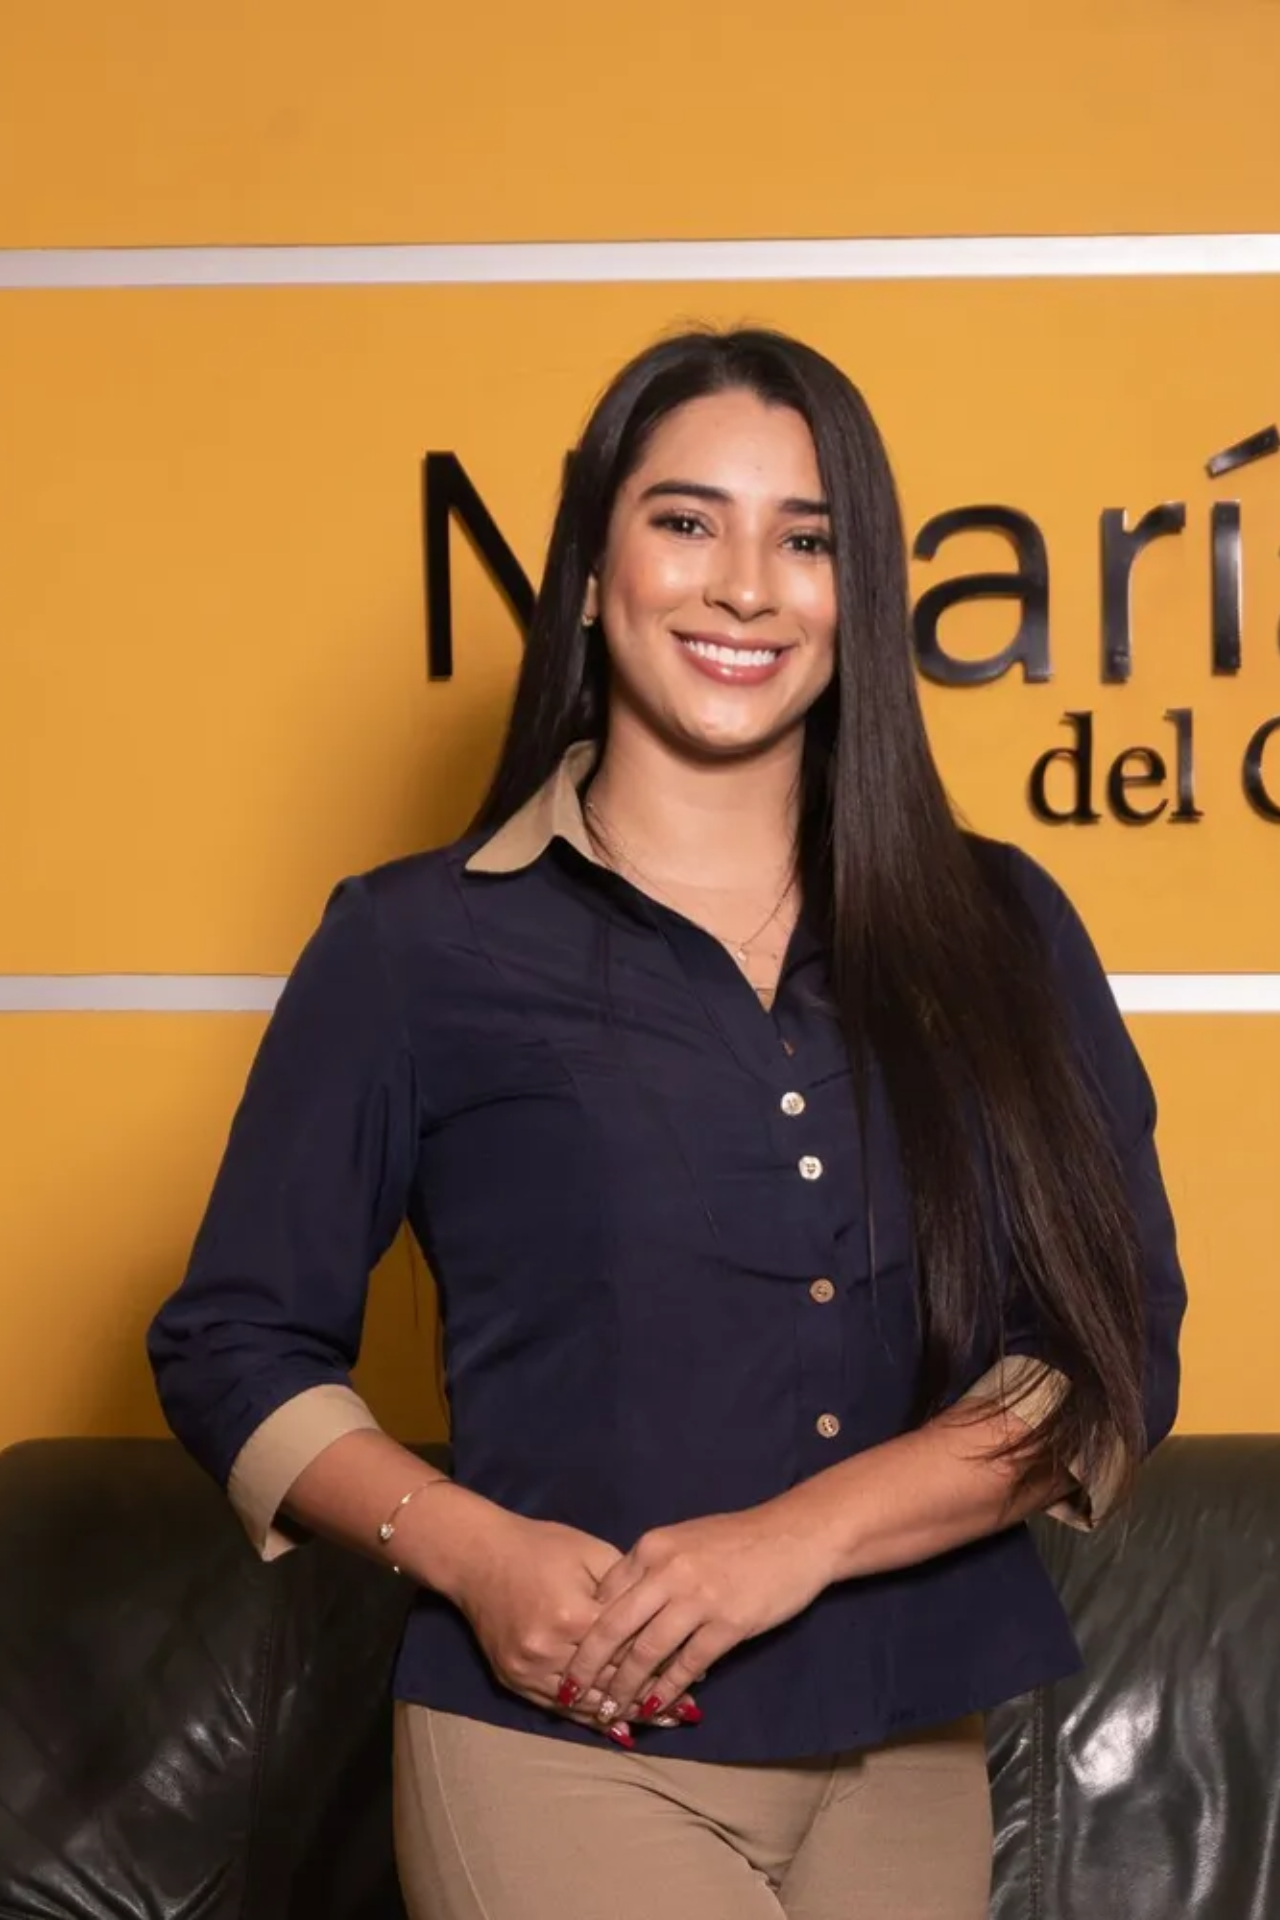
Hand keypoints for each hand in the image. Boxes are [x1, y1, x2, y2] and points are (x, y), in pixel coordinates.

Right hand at [440, 1509, 698, 1744]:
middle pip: (609, 1681)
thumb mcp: (590, 1552)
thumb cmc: (541, 1547)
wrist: (478, 1556)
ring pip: (585, 1702)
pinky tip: (617, 1726)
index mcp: (573, 1613)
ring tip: (661, 1723)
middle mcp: (549, 1649)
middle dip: (650, 1697)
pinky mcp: (512, 1681)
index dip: (661, 1663)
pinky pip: (558, 1708)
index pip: (627, 1648)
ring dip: (624, 1714)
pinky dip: (590, 1717)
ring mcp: (527, 1670)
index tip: (695, 1680)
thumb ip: (626, 1586)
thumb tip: (663, 1618)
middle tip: (687, 1712)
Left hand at [564, 1503, 832, 1725]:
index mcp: (652, 1547)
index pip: (604, 1596)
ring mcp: (698, 1599)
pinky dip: (666, 1690)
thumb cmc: (736, 1539)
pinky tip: (654, 1707)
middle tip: (570, 1694)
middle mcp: (668, 1571)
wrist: (794, 1535)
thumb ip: (649, 1568)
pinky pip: (686, 1665)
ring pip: (646, 1653)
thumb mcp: (682, 1541)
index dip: (583, 1632)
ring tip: (609, 1710)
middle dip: (587, 1667)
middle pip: (613, 1627)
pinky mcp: (727, 1624)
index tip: (568, 1658)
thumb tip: (615, 1605)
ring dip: (623, 1687)